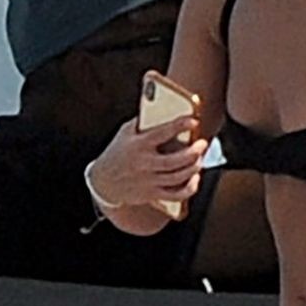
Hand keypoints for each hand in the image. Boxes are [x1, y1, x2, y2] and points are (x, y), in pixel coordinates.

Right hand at [89, 112, 206, 211]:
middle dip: (193, 152)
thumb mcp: (125, 132)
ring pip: (178, 178)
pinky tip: (195, 178)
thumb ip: (144, 122)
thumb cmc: (118, 152)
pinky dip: (190, 188)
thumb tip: (167, 110)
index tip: (194, 121)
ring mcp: (148, 181)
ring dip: (194, 168)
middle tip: (203, 144)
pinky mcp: (152, 194)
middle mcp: (143, 164)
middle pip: (174, 161)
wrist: (103, 181)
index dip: (180, 126)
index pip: (162, 133)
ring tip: (200, 158)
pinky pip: (176, 195)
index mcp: (137, 145)